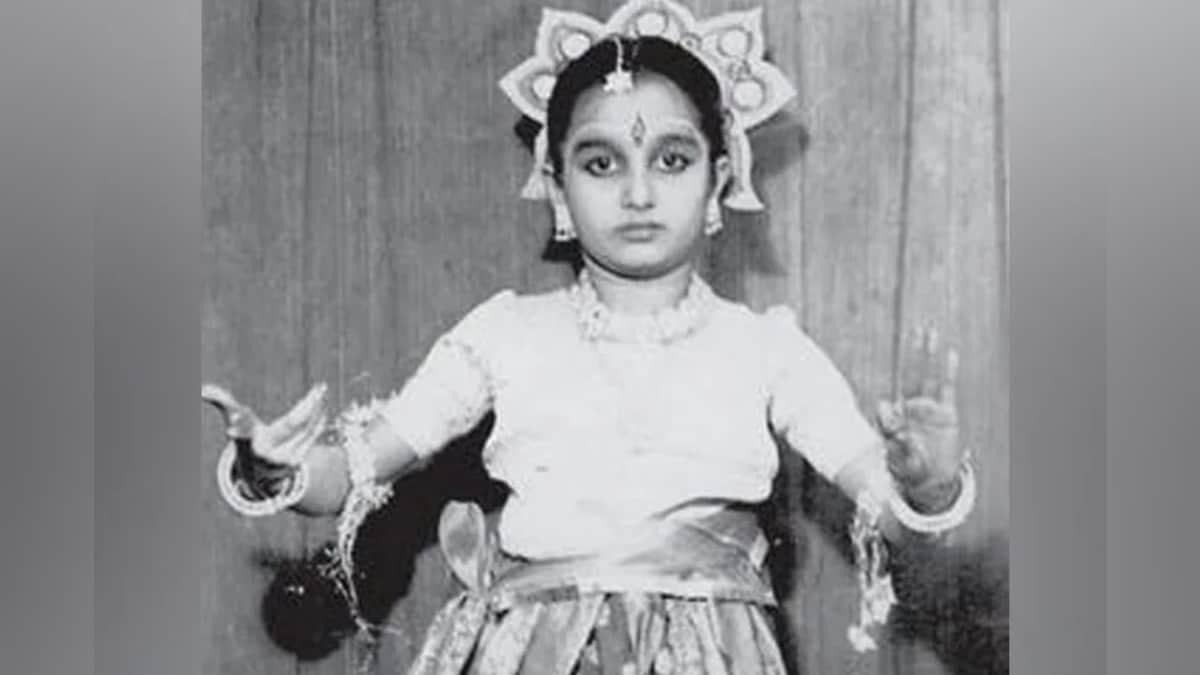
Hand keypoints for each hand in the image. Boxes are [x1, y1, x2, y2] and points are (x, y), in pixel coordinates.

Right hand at [202, 383, 328, 473]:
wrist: (258, 471)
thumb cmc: (247, 437)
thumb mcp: (235, 421)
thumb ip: (223, 403)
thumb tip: (203, 389)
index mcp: (249, 443)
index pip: (244, 433)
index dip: (239, 428)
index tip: (231, 429)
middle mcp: (268, 454)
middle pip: (291, 425)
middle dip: (307, 405)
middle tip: (320, 387)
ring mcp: (286, 459)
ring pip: (307, 429)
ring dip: (318, 408)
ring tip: (322, 390)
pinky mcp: (299, 461)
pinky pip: (313, 436)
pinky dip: (320, 418)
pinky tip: (323, 404)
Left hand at [877, 328, 964, 497]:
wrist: (931, 482)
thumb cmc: (908, 470)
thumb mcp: (898, 457)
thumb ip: (893, 435)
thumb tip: (884, 406)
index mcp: (896, 418)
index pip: (889, 403)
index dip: (887, 409)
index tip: (889, 417)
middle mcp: (912, 407)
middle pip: (911, 373)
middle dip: (913, 352)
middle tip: (916, 328)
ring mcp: (930, 409)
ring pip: (929, 375)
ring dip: (929, 354)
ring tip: (930, 331)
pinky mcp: (947, 414)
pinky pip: (947, 388)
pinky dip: (948, 371)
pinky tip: (949, 353)